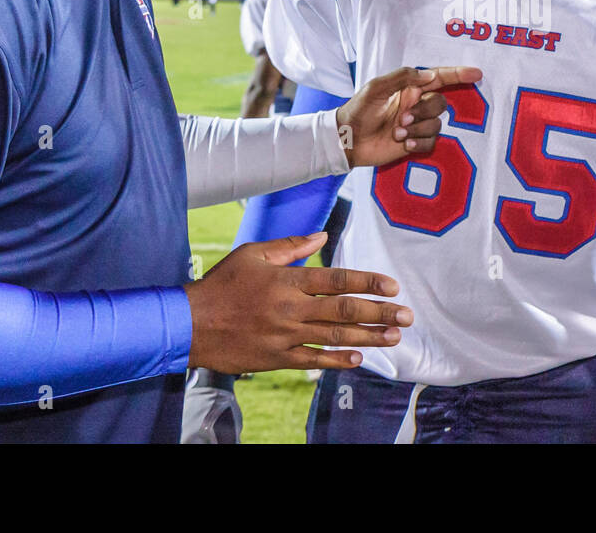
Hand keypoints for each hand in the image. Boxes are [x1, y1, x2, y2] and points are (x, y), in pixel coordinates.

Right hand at [183, 233, 412, 373]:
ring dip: (368, 337)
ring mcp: (285, 336)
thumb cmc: (221, 285)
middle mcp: (291, 308)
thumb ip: (290, 246)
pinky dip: (336, 359)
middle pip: (344, 310)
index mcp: (288, 280)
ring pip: (334, 336)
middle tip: (407, 316)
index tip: (392, 286)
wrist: (188, 324)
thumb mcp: (252, 254)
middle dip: (379, 313)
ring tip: (394, 337)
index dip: (368, 283)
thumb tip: (321, 236)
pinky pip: (312, 359)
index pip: (337, 280)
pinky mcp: (276, 358)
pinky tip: (359, 358)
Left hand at [336, 65, 482, 167]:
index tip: (477, 74)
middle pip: (440, 103)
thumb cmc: (358, 110)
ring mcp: (416, 124)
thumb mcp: (376, 88)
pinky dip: (420, 143)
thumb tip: (430, 75)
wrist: (348, 140)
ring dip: (419, 129)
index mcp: (409, 88)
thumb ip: (402, 77)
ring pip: (437, 124)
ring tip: (398, 134)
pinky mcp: (414, 142)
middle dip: (425, 111)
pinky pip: (432, 142)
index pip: (439, 78)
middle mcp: (416, 104)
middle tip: (403, 119)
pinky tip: (404, 144)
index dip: (458, 75)